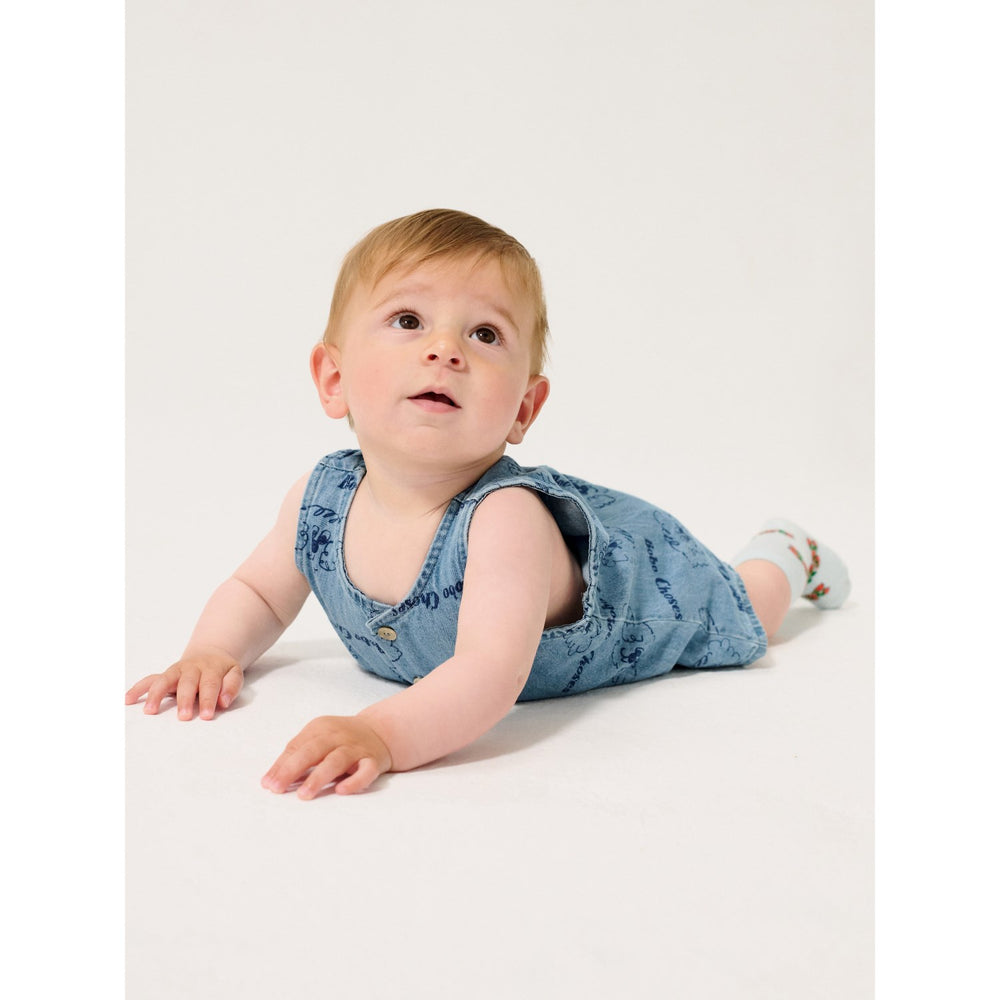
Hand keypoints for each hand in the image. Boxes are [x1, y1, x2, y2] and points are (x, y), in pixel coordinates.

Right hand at [125, 649, 243, 720]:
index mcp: (211, 669)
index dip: (208, 700)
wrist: (210, 653)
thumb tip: (223, 701)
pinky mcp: (165, 675)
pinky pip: (150, 680)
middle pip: (187, 683)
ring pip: (164, 679)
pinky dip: (139, 688)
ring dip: (156, 694)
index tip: (207, 716)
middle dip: (184, 700)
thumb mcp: (234, 673)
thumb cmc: (222, 670)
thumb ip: (231, 686)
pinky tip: (128, 699)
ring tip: (150, 711)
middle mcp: (191, 668)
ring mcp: (176, 671)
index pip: (210, 685)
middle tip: (184, 717)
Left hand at [261, 716, 392, 797]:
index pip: (297, 746)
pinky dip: (355, 781)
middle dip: (293, 769)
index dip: (281, 765)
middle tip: (277, 788)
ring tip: (304, 794)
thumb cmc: (341, 740)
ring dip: (319, 776)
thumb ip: (298, 756)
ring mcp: (357, 748)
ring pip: (336, 760)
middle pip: (313, 750)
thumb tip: (271, 780)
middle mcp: (338, 736)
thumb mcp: (318, 739)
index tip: (268, 784)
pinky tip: (341, 790)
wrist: (380, 731)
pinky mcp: (373, 761)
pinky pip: (366, 771)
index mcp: (321, 728)